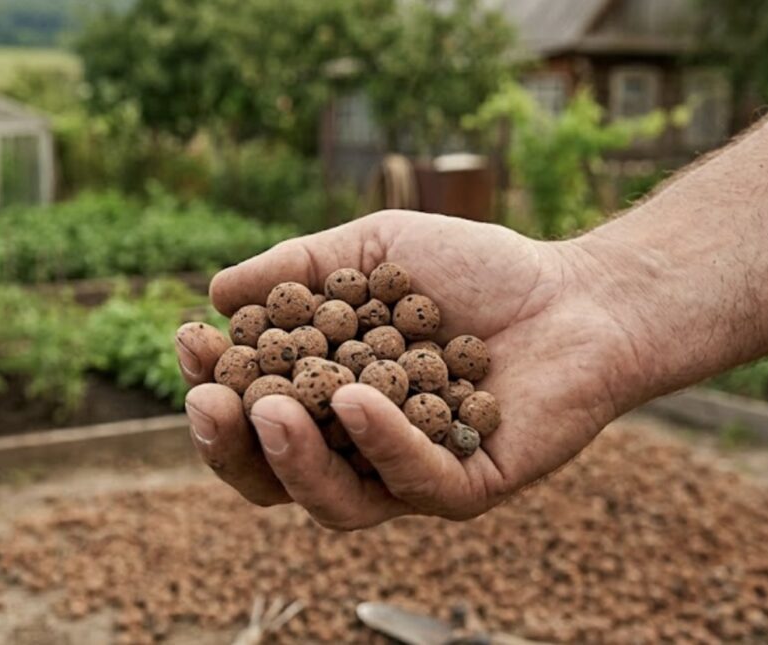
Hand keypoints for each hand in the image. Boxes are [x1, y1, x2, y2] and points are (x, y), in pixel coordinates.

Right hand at [175, 210, 648, 529]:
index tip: (190, 339)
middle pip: (275, 474)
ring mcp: (411, 475)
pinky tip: (357, 399)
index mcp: (330, 399)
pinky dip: (381, 441)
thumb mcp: (372, 250)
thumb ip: (296, 267)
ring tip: (268, 412)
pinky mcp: (465, 487)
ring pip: (332, 499)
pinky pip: (412, 480)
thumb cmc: (475, 270)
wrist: (577, 292)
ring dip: (292, 460)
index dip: (214, 384)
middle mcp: (362, 448)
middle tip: (208, 402)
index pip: (254, 410)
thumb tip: (215, 292)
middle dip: (232, 444)